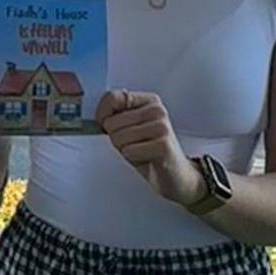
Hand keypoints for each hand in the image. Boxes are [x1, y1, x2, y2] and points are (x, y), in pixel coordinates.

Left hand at [96, 89, 205, 206]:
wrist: (177, 176)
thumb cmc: (150, 153)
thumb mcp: (131, 130)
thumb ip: (117, 117)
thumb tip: (98, 117)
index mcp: (148, 101)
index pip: (112, 97)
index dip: (102, 115)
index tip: (106, 127)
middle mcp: (156, 109)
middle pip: (112, 123)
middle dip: (117, 139)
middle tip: (134, 145)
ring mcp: (161, 126)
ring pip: (119, 138)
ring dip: (126, 150)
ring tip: (141, 152)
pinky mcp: (163, 144)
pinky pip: (129, 151)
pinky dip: (134, 159)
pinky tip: (148, 159)